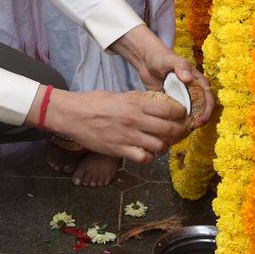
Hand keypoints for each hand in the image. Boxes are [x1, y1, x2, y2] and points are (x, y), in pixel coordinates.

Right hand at [47, 88, 187, 162]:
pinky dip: (148, 157)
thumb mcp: (120, 95)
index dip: (180, 114)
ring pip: (160, 146)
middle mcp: (136, 120)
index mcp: (137, 103)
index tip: (181, 116)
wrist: (73, 115)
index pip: (171, 110)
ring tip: (159, 143)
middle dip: (178, 132)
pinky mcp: (120, 150)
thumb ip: (139, 100)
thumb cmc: (95, 102)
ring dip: (163, 146)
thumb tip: (156, 103)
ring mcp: (128, 136)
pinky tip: (144, 152)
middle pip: (170, 130)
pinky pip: (144, 158)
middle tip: (177, 132)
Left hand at [116, 32, 217, 126]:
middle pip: (203, 110)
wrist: (147, 62)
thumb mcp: (171, 60)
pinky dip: (177, 122)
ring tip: (179, 133)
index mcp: (199, 82)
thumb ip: (180, 66)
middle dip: (198, 122)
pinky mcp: (174, 104)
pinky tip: (170, 129)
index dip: (207, 112)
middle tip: (188, 130)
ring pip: (191, 115)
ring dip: (188, 124)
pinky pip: (179, 116)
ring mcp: (184, 99)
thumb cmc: (161, 58)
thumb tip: (188, 78)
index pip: (209, 99)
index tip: (198, 121)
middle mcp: (194, 92)